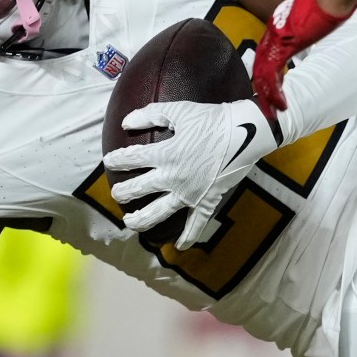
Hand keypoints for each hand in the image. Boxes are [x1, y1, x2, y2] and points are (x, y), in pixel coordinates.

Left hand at [105, 97, 279, 246]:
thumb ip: (150, 114)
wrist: (246, 133)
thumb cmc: (213, 119)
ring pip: (158, 212)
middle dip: (122, 192)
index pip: (131, 159)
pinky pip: (196, 224)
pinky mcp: (206, 201)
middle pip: (138, 189)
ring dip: (140, 219)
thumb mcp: (180, 110)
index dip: (117, 159)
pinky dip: (188, 236)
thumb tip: (126, 123)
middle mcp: (172, 177)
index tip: (109, 161)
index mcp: (165, 154)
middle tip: (117, 193)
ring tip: (130, 221)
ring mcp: (189, 193)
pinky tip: (179, 246)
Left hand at [249, 0, 354, 117]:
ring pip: (262, 72)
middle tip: (267, 108)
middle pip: (260, 66)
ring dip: (268, 95)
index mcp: (278, 27)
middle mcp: (272, 33)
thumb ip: (308, 22)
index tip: (273, 89)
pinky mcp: (283, 44)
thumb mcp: (312, 14)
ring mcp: (276, 38)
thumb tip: (318, 23)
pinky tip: (281, 103)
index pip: (266, 56)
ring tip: (274, 112)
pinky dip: (275, 90)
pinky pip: (272, 72)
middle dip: (263, 90)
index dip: (267, 75)